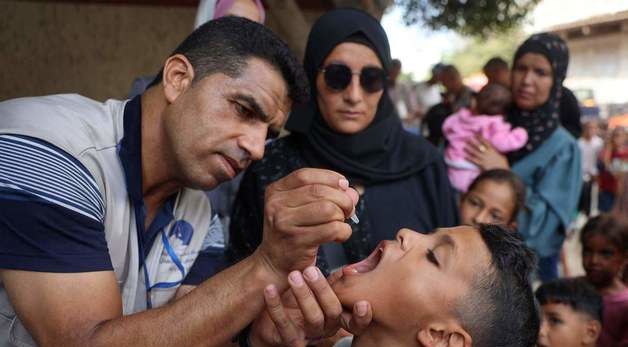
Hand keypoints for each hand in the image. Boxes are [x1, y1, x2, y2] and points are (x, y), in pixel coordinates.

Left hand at [250, 267, 371, 346]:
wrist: (268, 322)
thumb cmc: (296, 302)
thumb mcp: (318, 291)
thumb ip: (335, 282)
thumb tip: (350, 268)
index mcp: (336, 317)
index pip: (355, 322)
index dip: (362, 317)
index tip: (362, 303)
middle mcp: (325, 329)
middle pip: (333, 312)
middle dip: (322, 289)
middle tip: (310, 270)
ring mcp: (308, 336)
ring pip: (312, 318)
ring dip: (303, 295)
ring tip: (293, 276)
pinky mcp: (288, 340)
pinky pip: (283, 324)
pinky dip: (276, 305)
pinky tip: (270, 289)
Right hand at [256, 168, 358, 280]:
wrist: (274, 264)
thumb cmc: (292, 233)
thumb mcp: (301, 208)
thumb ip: (326, 195)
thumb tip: (351, 192)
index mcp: (276, 191)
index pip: (305, 175)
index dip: (329, 177)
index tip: (343, 185)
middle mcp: (277, 205)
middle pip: (320, 191)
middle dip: (342, 199)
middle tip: (348, 210)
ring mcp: (285, 223)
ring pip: (328, 209)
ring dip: (342, 216)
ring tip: (340, 223)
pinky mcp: (298, 241)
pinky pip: (332, 229)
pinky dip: (343, 232)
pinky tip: (339, 236)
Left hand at [464, 136, 509, 170]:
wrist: (500, 173)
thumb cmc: (503, 165)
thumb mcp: (502, 156)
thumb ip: (497, 153)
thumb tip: (496, 152)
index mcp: (492, 150)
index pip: (485, 142)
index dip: (480, 138)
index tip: (476, 135)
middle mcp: (486, 153)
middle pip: (478, 146)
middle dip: (473, 142)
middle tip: (467, 139)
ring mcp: (483, 159)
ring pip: (474, 153)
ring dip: (469, 149)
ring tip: (464, 147)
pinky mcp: (480, 164)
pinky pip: (473, 161)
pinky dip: (469, 158)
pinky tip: (465, 156)